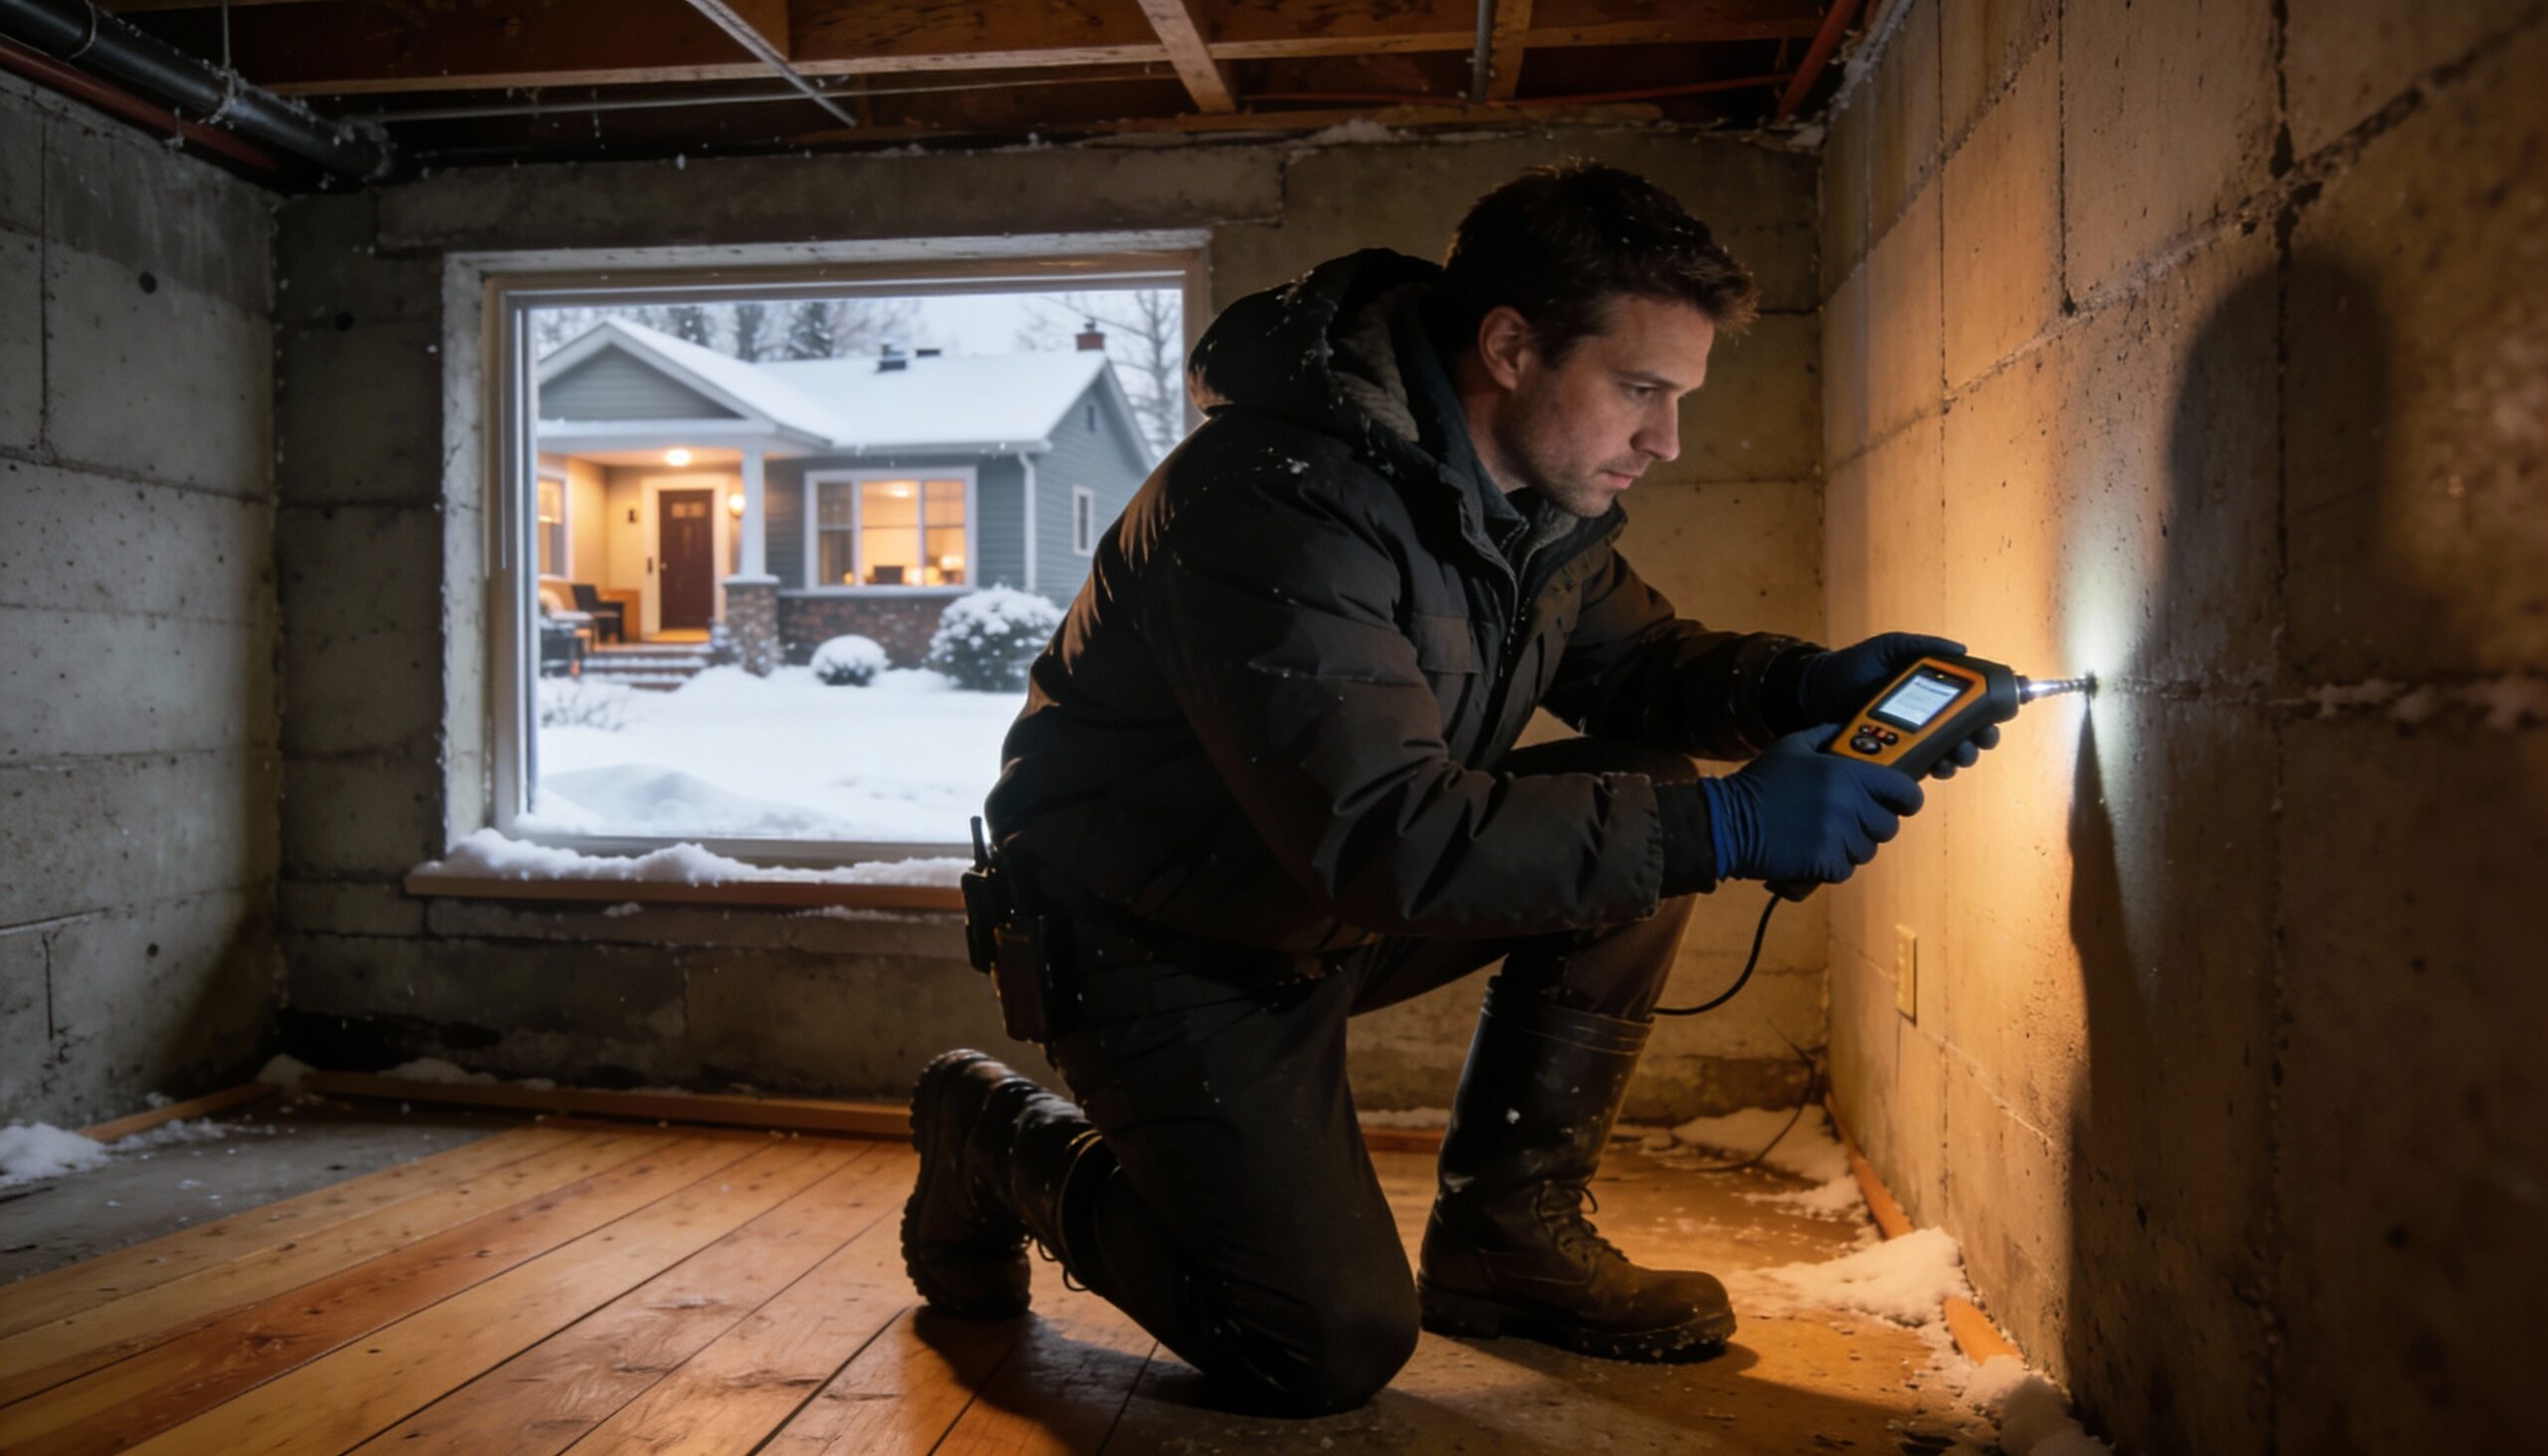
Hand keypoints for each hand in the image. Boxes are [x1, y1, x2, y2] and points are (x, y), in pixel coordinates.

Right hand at [1702, 725, 1925, 886]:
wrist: (1729, 823)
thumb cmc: (1760, 783)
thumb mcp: (1790, 748)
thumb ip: (1823, 735)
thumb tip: (1842, 729)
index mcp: (1847, 775)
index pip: (1904, 791)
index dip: (1907, 798)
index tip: (1901, 802)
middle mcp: (1849, 805)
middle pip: (1888, 826)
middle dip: (1873, 824)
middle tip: (1851, 820)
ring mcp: (1838, 837)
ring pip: (1867, 850)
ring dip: (1852, 846)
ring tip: (1827, 837)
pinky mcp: (1825, 863)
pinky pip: (1845, 869)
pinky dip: (1833, 865)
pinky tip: (1813, 853)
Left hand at [1796, 632, 1996, 779]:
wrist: (1816, 690)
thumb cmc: (1855, 665)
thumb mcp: (1890, 648)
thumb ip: (1923, 645)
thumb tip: (1962, 650)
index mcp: (1934, 691)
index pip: (1973, 703)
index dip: (1990, 712)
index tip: (1996, 718)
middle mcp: (1928, 717)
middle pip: (1967, 733)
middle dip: (1979, 741)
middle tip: (1978, 742)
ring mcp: (1911, 739)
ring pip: (1948, 754)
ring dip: (1960, 758)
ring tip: (1956, 756)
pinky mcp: (1893, 755)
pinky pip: (1920, 767)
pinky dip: (1932, 770)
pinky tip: (1935, 767)